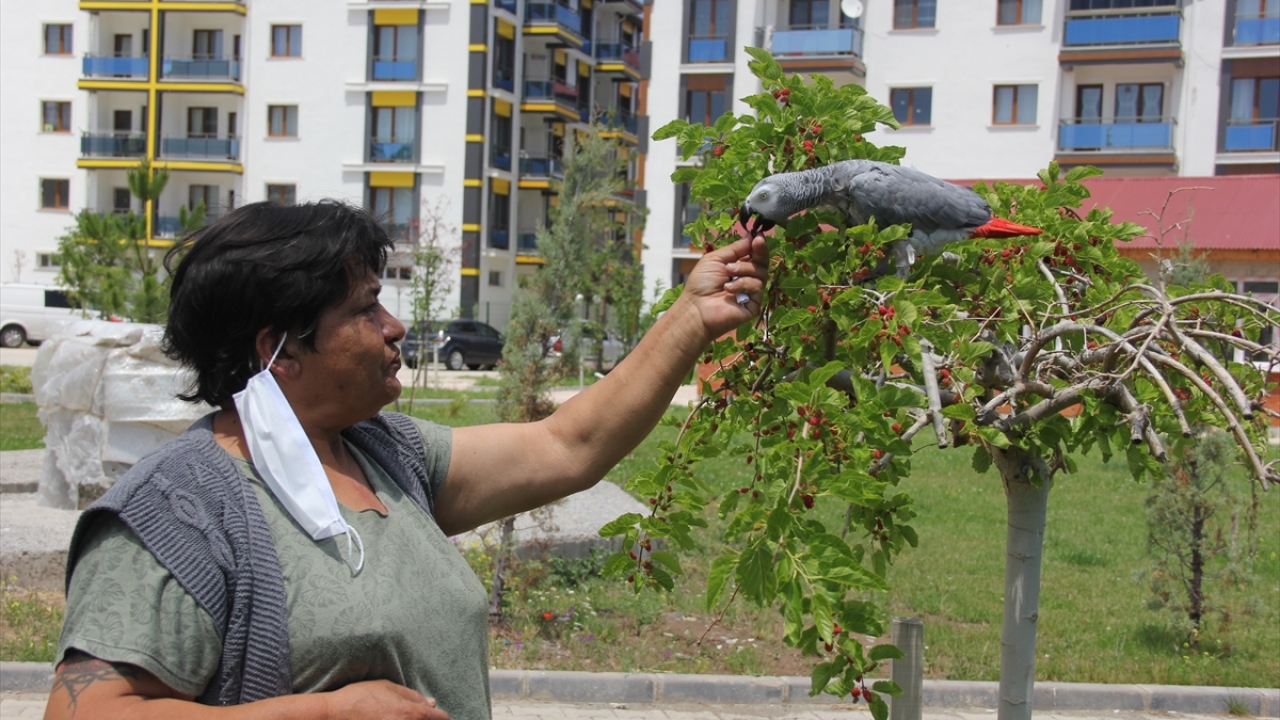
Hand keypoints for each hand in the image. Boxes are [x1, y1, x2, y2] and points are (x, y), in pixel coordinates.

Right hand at [325, 680, 449, 719]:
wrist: (333, 715)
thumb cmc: (359, 697)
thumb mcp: (387, 687)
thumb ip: (412, 695)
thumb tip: (432, 704)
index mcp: (410, 712)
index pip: (441, 719)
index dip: (440, 716)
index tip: (436, 716)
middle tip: (418, 717)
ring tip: (399, 717)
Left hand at [681, 234, 768, 340]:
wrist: (696, 307)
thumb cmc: (701, 284)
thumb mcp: (716, 259)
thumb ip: (735, 248)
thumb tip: (752, 236)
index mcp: (738, 267)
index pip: (754, 254)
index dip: (757, 244)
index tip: (758, 236)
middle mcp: (747, 278)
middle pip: (762, 262)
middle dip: (759, 251)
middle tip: (756, 242)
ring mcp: (751, 292)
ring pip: (761, 273)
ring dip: (743, 269)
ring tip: (728, 272)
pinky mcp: (754, 304)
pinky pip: (757, 287)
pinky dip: (743, 284)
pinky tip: (729, 288)